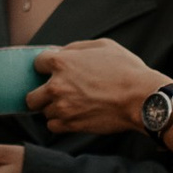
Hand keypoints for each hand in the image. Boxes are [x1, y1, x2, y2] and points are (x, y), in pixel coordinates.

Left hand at [29, 37, 157, 136]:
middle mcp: (56, 86)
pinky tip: (72, 115)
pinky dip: (59, 122)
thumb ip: (76, 48)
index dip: (45, 67)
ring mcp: (62, 107)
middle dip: (41, 94)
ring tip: (71, 104)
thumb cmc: (126, 70)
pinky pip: (52, 126)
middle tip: (56, 93)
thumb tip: (61, 52)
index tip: (52, 71)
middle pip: (31, 95)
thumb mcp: (103, 46)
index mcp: (62, 62)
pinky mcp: (71, 124)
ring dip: (53, 109)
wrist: (141, 99)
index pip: (36, 64)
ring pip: (43, 112)